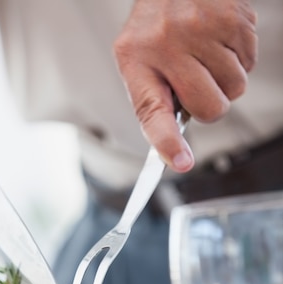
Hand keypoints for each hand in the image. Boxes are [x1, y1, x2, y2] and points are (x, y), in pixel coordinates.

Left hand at [114, 0, 257, 171]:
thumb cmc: (155, 29)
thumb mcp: (139, 62)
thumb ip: (155, 103)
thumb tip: (175, 148)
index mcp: (136, 61)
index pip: (153, 112)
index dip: (169, 141)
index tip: (182, 163)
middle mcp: (167, 44)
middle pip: (210, 109)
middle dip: (209, 105)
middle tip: (196, 82)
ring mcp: (202, 29)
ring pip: (235, 88)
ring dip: (225, 80)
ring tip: (205, 55)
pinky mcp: (233, 18)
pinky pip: (249, 63)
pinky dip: (239, 59)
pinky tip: (218, 42)